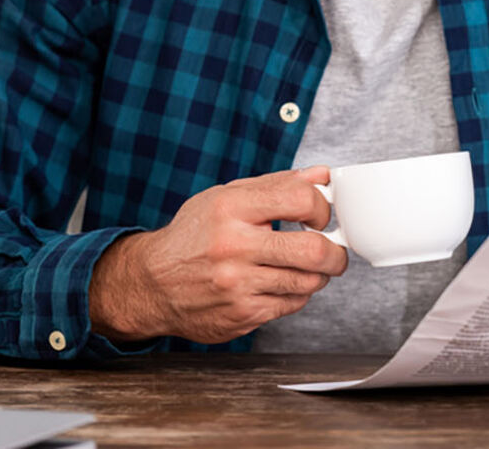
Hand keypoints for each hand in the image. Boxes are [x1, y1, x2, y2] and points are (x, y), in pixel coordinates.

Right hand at [89, 166, 347, 344]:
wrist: (152, 283)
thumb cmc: (194, 235)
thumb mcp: (227, 197)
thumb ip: (277, 184)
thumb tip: (322, 175)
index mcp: (231, 208)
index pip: (300, 201)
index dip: (322, 208)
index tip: (321, 215)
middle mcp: (233, 247)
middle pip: (313, 251)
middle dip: (336, 252)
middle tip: (335, 250)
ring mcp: (237, 285)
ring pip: (308, 282)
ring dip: (318, 275)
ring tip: (308, 267)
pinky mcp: (240, 315)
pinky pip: (290, 305)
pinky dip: (296, 294)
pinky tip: (283, 283)